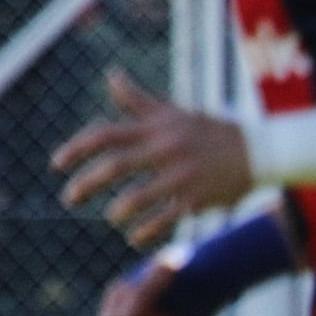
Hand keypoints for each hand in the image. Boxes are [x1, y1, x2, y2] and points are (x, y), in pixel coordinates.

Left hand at [52, 71, 252, 247]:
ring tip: (112, 216)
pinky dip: (146, 231)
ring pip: (138, 197)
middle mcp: (165, 150)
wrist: (258, 152)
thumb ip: (139, 101)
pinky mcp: (197, 199)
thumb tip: (111, 78)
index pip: (106, 134)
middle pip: (115, 165)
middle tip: (70, 198)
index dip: (77, 148)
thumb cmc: (210, 131)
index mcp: (155, 129)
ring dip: (118, 211)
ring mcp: (181, 176)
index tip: (57, 164)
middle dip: (86, 184)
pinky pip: (165, 219)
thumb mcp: (175, 113)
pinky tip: (134, 237)